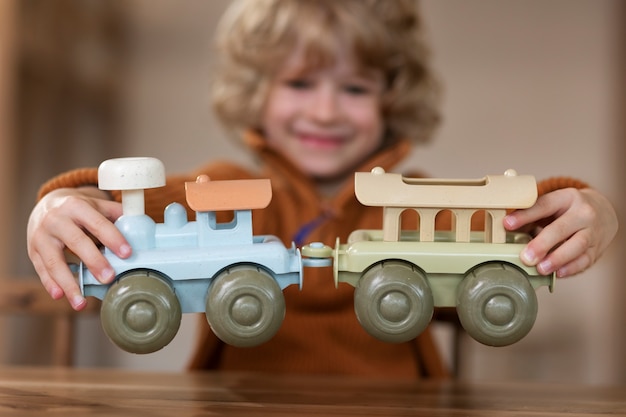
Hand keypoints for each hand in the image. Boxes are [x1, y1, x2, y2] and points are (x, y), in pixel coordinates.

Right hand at [27, 187, 131, 309]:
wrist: (46, 205)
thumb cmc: (80, 209)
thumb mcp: (97, 205)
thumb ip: (117, 215)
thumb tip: (143, 227)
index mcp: (76, 206)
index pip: (97, 223)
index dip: (113, 238)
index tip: (127, 253)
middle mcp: (56, 219)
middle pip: (76, 242)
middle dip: (93, 261)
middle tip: (109, 277)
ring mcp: (41, 236)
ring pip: (54, 261)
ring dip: (69, 283)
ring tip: (81, 303)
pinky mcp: (32, 250)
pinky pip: (41, 269)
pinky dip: (50, 284)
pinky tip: (60, 296)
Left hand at [503, 187, 617, 277]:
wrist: (603, 212)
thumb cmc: (567, 210)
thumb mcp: (551, 205)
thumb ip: (530, 214)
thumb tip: (505, 228)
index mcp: (566, 198)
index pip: (544, 205)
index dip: (525, 215)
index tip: (507, 224)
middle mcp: (583, 213)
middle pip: (562, 228)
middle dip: (542, 244)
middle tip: (526, 257)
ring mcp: (593, 231)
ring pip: (577, 245)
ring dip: (557, 259)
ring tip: (541, 268)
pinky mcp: (597, 248)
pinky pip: (586, 260)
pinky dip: (571, 268)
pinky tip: (558, 273)